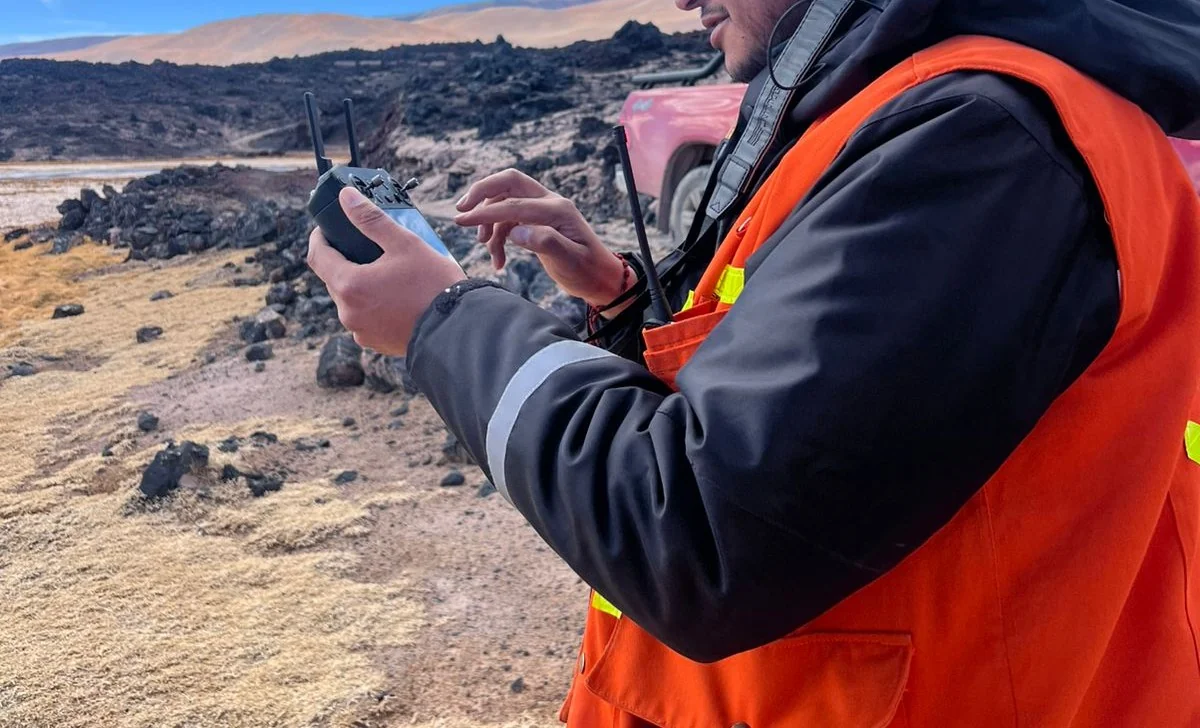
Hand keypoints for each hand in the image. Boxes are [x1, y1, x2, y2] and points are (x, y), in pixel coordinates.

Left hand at [307, 187, 465, 355]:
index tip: (328, 229)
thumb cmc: (433, 286)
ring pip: (350, 300)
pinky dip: (373, 306)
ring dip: (360, 284)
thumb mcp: (404, 244)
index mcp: (349, 285)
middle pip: (334, 278)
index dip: (320, 238)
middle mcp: (348, 312)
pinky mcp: (375, 343)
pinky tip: (395, 297)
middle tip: (368, 248)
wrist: (457, 329)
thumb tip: (346, 197)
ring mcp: (361, 331)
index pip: (318, 256)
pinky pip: (365, 318)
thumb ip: (372, 219)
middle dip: (345, 261)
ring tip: (387, 273)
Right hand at [453, 169, 628, 308]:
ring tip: (487, 250)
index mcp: (557, 209)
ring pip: (505, 203)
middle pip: (508, 182)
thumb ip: (545, 242)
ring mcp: (542, 210)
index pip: (514, 204)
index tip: (461, 221)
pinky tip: (498, 259)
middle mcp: (549, 202)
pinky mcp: (537, 221)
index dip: (485, 212)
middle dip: (482, 193)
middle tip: (462, 211)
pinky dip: (498, 237)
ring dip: (490, 224)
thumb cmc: (587, 270)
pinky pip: (509, 219)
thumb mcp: (569, 260)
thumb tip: (515, 231)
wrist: (599, 278)